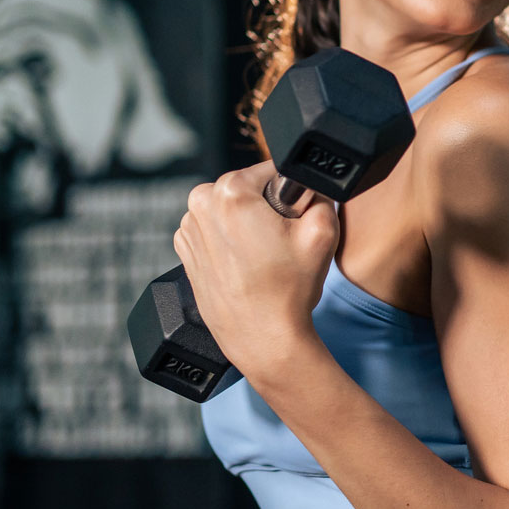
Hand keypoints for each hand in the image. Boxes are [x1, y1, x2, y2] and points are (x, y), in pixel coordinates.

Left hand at [172, 161, 339, 384]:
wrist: (263, 339)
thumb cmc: (288, 291)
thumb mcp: (323, 230)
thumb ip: (320, 191)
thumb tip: (308, 183)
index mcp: (230, 191)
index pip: (271, 170)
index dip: (290, 192)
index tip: (293, 219)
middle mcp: (200, 204)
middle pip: (248, 188)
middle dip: (267, 207)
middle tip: (281, 241)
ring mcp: (189, 229)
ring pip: (230, 209)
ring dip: (247, 223)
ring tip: (263, 257)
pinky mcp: (185, 250)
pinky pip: (214, 230)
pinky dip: (230, 240)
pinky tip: (246, 265)